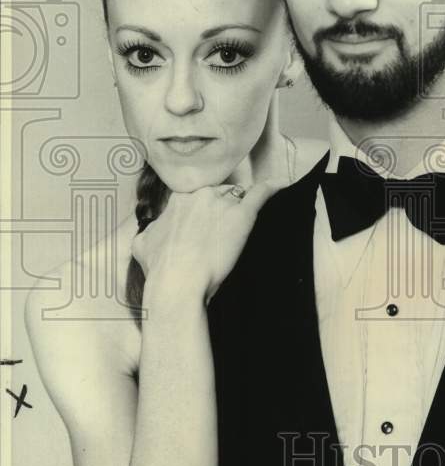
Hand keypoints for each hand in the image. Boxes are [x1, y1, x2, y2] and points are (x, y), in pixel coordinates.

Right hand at [131, 179, 276, 305]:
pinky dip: (271, 187)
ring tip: (239, 225)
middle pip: (218, 193)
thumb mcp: (142, 244)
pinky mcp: (243, 215)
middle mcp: (201, 195)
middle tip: (219, 231)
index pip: (197, 195)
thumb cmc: (160, 268)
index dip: (202, 210)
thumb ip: (149, 231)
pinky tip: (281, 184)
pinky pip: (260, 194)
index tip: (203, 224)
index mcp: (178, 199)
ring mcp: (223, 203)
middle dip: (219, 208)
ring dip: (238, 206)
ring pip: (236, 196)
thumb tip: (150, 233)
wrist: (178, 281)